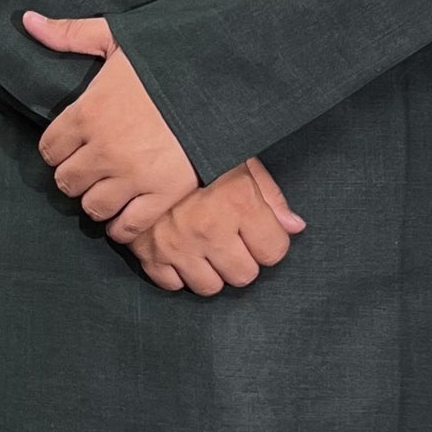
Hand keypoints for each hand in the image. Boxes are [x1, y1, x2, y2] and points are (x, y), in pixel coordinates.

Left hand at [25, 11, 200, 241]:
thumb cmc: (169, 57)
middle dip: (75, 177)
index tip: (71, 148)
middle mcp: (103, 149)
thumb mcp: (116, 39)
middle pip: (66, 182)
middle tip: (90, 171)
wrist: (222, 78)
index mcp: (87, 113)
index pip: (48, 149)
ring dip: (97, 201)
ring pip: (93, 207)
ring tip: (108, 191)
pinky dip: (121, 228)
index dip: (57, 150)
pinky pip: (128, 227)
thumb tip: (27, 20)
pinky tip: (124, 217)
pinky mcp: (162, 195)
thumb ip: (70, 35)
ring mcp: (133, 176)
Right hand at [132, 156, 306, 295]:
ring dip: (211, 271)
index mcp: (237, 201)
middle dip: (243, 260)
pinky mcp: (148, 253)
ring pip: (209, 287)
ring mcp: (176, 244)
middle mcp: (208, 228)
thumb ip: (270, 195)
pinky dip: (178, 272)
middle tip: (231, 239)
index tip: (259, 231)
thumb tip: (294, 227)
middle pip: (244, 275)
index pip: (273, 251)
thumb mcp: (239, 161)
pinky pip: (173, 285)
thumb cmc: (194, 152)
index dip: (269, 242)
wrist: (137, 145)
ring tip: (206, 246)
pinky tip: (182, 251)